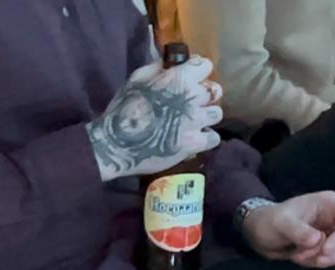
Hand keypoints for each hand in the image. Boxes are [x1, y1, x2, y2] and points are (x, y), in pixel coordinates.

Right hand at [88, 57, 222, 181]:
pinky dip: (205, 138)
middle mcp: (192, 97)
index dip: (198, 72)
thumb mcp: (136, 79)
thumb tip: (171, 61)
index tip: (191, 79)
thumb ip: (158, 68)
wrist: (117, 143)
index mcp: (179, 77)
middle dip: (205, 95)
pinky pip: (213, 138)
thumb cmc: (123, 109)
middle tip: (192, 103)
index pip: (205, 65)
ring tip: (192, 122)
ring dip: (206, 117)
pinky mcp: (194, 143)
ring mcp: (195, 121)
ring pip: (216, 114)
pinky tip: (194, 139)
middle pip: (215, 90)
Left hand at [242, 192, 334, 268]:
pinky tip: (306, 259)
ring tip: (302, 256)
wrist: (262, 234)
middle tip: (315, 257)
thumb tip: (318, 240)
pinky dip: (325, 263)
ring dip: (330, 259)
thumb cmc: (271, 222)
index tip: (325, 249)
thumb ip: (297, 230)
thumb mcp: (280, 223)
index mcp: (330, 203)